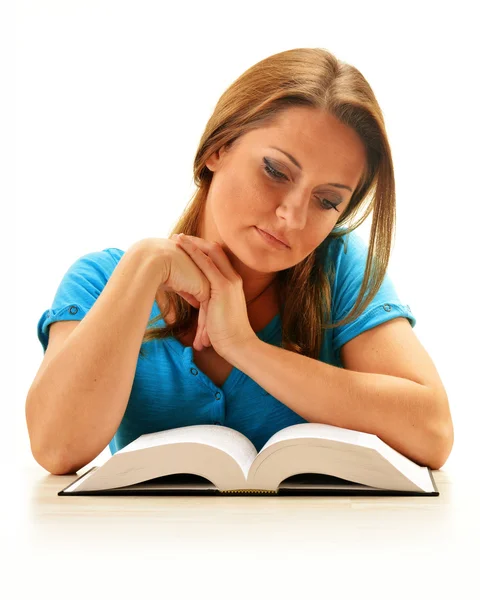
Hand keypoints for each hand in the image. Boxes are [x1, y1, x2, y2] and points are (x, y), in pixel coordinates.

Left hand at [171, 233, 256, 358]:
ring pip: (210, 253)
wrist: (239, 345)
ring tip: (176, 238)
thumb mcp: (216, 314)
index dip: (203, 250)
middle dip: (197, 242)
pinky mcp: (222, 288)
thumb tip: (197, 305)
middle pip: (215, 251)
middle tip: (179, 238)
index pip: (218, 259)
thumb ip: (209, 304)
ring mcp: (229, 282)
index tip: (187, 246)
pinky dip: (193, 252)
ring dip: (192, 244)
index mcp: (232, 284)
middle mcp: (233, 279)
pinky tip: (181, 245)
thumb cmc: (226, 335)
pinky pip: (206, 264)